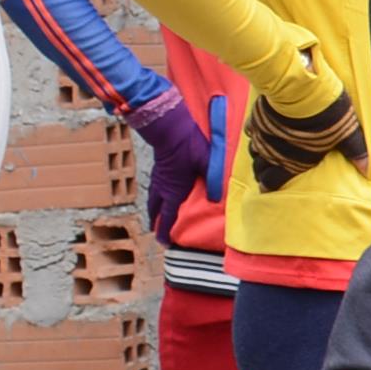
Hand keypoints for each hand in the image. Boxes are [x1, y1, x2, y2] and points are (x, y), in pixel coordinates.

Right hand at [127, 86, 214, 241]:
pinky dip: (155, 197)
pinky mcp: (157, 169)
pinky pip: (154, 189)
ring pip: (152, 199)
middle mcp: (163, 187)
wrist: (169, 126)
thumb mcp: (206, 162)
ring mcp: (158, 178)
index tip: (165, 243)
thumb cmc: (188, 145)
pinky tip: (161, 194)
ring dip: (154, 211)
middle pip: (156, 210)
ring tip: (156, 217)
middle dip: (157, 223)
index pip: (168, 216)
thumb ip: (213, 179)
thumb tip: (217, 198)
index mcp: (174, 189)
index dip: (165, 231)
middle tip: (159, 233)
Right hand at [246, 82, 368, 192]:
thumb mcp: (346, 132)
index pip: (272, 182)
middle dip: (262, 172)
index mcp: (293, 162)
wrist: (302, 88)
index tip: (268, 187)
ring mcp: (263, 135)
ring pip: (253, 151)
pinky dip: (254, 133)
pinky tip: (259, 131)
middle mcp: (273, 152)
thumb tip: (368, 170)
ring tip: (263, 155)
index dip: (269, 186)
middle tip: (265, 173)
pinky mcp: (257, 118)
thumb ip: (355, 151)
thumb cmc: (326, 114)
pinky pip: (251, 131)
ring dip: (258, 154)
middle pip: (259, 169)